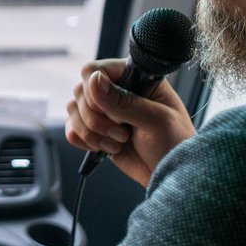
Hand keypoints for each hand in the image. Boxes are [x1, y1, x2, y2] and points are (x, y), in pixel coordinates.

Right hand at [65, 58, 194, 187]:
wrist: (170, 175)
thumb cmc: (174, 144)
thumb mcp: (156, 121)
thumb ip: (124, 101)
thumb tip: (93, 80)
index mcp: (133, 78)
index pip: (94, 70)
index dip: (93, 90)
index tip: (111, 111)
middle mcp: (115, 90)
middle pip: (79, 92)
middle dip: (96, 118)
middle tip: (123, 132)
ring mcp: (103, 110)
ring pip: (73, 111)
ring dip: (92, 132)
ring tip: (118, 143)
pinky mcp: (94, 130)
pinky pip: (71, 130)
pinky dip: (84, 141)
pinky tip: (107, 148)